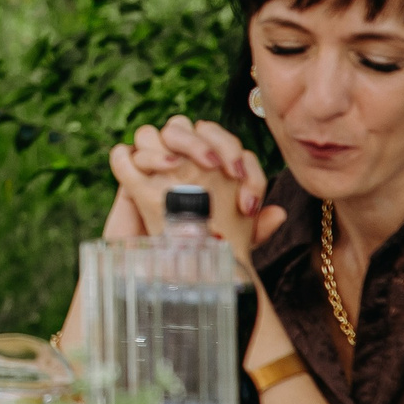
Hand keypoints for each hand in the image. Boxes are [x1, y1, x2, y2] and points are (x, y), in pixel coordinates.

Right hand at [105, 115, 286, 276]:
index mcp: (205, 167)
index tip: (245, 196)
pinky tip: (159, 170)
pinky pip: (123, 156)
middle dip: (204, 142)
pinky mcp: (127, 183)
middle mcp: (178, 162)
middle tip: (215, 167)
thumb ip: (255, 229)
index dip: (235, 156)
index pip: (220, 139)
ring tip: (182, 166)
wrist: (162, 276)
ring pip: (155, 132)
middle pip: (187, 126)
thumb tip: (280, 213)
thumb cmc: (199, 256)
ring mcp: (151, 169)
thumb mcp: (233, 245)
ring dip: (174, 143)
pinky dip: (138, 157)